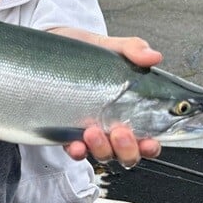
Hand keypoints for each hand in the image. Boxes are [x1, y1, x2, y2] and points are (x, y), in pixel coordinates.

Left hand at [50, 29, 162, 166]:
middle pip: (127, 153)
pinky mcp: (66, 133)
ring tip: (93, 131)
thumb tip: (153, 56)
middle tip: (120, 132)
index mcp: (128, 110)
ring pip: (103, 154)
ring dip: (102, 148)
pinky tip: (76, 144)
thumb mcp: (110, 47)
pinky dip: (77, 151)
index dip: (151, 145)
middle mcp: (111, 126)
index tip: (149, 142)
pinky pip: (75, 150)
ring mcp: (89, 132)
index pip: (147, 137)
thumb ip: (133, 49)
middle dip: (127, 150)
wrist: (49, 50)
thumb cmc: (84, 53)